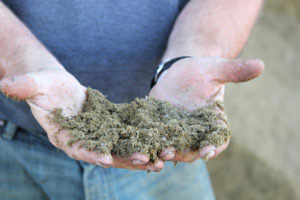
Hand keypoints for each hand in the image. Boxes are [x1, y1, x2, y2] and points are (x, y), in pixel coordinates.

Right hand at [0, 67, 163, 170]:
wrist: (58, 85)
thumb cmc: (45, 84)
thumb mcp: (35, 84)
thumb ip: (24, 86)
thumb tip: (5, 84)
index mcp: (64, 137)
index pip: (77, 149)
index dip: (90, 154)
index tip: (107, 160)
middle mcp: (83, 142)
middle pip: (105, 154)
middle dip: (125, 158)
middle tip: (147, 160)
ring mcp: (98, 136)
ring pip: (120, 149)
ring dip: (140, 154)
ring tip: (160, 160)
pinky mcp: (110, 127)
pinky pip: (127, 136)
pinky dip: (142, 140)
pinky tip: (159, 144)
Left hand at [149, 56, 263, 161]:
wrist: (181, 70)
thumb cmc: (203, 70)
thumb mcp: (217, 69)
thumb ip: (235, 71)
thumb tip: (260, 65)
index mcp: (213, 122)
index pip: (217, 139)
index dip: (214, 146)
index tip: (208, 152)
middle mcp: (195, 131)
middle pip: (192, 148)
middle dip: (183, 153)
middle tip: (171, 153)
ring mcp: (176, 129)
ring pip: (172, 145)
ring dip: (164, 151)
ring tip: (156, 152)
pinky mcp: (159, 124)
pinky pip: (154, 135)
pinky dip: (148, 141)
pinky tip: (139, 142)